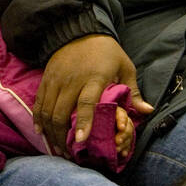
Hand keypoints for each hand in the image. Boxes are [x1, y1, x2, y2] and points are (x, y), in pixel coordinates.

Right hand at [34, 34, 151, 155]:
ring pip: (47, 111)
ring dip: (50, 132)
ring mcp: (56, 80)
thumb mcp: (125, 67)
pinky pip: (39, 103)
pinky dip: (38, 119)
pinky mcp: (46, 79)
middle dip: (62, 137)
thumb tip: (148, 111)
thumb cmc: (106, 52)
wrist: (79, 30)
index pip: (87, 102)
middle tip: (68, 154)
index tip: (81, 140)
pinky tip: (41, 132)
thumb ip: (133, 91)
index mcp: (94, 78)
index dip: (84, 122)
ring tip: (56, 148)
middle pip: (61, 113)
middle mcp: (72, 80)